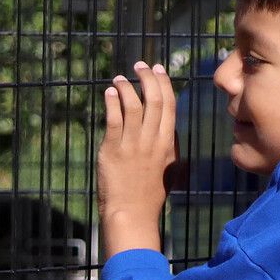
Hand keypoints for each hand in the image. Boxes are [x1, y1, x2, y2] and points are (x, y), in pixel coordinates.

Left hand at [97, 61, 176, 259]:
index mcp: (168, 144)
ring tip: (119, 78)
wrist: (132, 213)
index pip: (169, 105)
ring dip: (126, 87)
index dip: (164, 83)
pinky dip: (111, 101)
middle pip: (154, 100)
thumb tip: (169, 128)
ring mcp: (133, 144)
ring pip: (133, 105)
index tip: (158, 69)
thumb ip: (170, 147)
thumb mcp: (169, 170)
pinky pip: (114, 118)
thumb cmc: (150, 195)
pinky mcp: (113, 149)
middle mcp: (152, 141)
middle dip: (147, 78)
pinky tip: (109, 92)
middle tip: (139, 65)